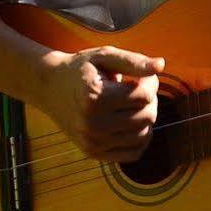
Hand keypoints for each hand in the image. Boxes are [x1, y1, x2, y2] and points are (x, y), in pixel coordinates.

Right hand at [35, 46, 164, 162]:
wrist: (49, 87)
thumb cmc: (81, 69)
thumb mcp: (105, 56)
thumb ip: (134, 61)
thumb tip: (161, 65)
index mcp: (95, 97)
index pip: (143, 95)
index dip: (150, 82)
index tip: (142, 75)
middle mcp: (92, 123)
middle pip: (146, 117)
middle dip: (150, 100)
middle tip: (138, 89)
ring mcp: (92, 141)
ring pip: (143, 136)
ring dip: (146, 119)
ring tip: (133, 104)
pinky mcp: (93, 152)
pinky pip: (132, 154)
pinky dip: (140, 139)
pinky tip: (132, 122)